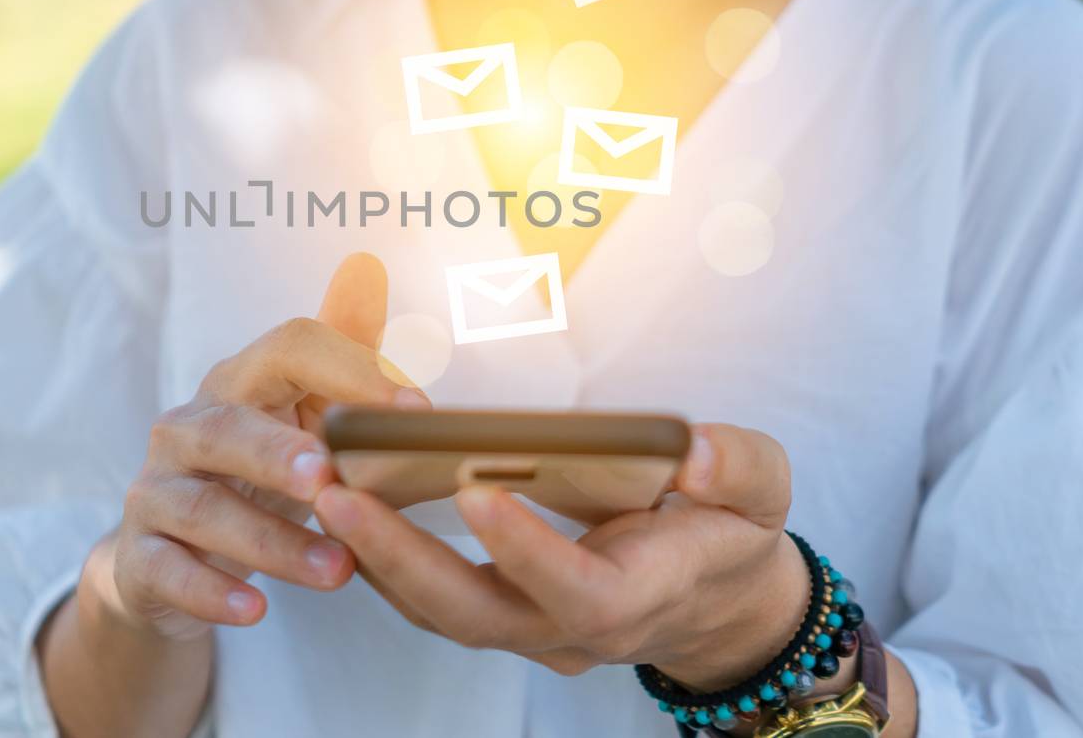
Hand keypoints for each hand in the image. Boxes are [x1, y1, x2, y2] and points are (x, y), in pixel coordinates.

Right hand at [84, 253, 429, 640]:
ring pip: (205, 508)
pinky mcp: (140, 553)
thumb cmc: (257, 480)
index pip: (289, 347)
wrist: (170, 560)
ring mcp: (157, 489)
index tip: (414, 411)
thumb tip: (385, 300)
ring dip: (271, 542)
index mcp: (243, 382)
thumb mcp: (303, 422)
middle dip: (280, 452)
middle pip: (229, 426)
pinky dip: (210, 590)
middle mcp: (190, 425)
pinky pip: (169, 570)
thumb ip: (348, 372)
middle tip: (331, 480)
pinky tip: (253, 609)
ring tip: (334, 571)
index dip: (351, 371)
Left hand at [312, 423, 806, 688]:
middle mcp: (569, 628)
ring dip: (373, 556)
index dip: (526, 548)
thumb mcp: (762, 492)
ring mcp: (527, 628)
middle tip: (339, 493)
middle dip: (400, 557)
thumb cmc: (729, 536)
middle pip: (473, 614)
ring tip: (319, 485)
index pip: (574, 590)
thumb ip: (737, 469)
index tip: (476, 490)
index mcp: (634, 596)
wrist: (714, 599)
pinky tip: (344, 500)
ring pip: (435, 612)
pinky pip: (427, 598)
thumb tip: (694, 455)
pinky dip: (380, 556)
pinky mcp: (499, 611)